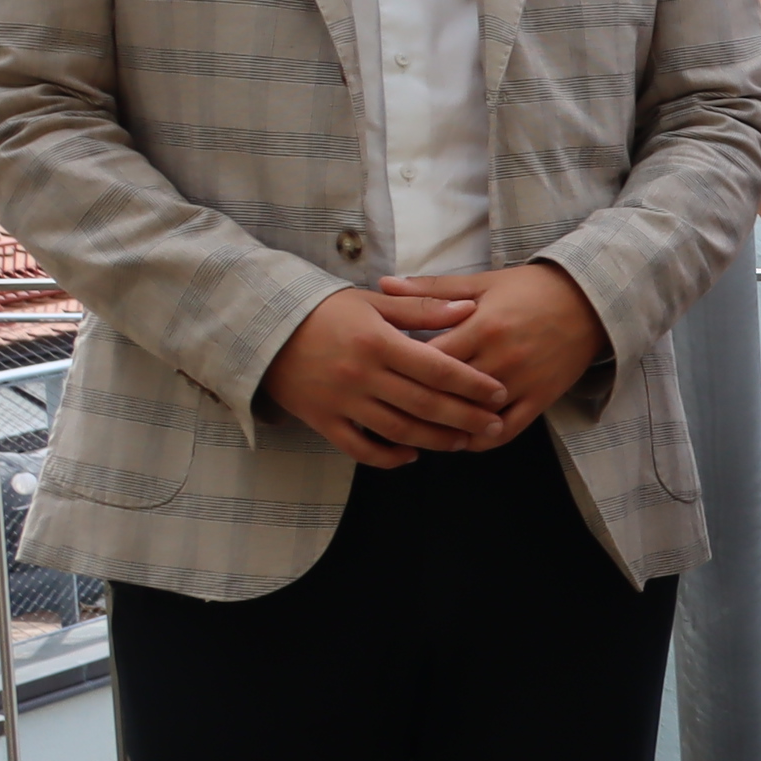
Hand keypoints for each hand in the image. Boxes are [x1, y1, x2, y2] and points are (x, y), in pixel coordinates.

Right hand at [260, 283, 503, 467]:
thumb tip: (468, 311)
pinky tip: (412, 456)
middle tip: (495, 427)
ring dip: (435, 440)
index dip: (472, 384)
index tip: (499, 393)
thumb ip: (421, 310)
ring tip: (462, 443)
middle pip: (424, 405)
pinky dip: (388, 458)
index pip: (437, 368)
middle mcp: (361, 376)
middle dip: (466, 419)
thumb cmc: (323, 311)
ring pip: (398, 431)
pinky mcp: (322, 421)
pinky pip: (359, 449)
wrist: (262, 328)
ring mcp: (341, 402)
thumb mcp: (372, 302)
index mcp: (378, 343)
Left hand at [387, 262, 608, 441]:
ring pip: (474, 416)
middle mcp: (501, 359)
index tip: (384, 375)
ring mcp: (522, 383)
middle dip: (417, 402)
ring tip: (421, 429)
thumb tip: (384, 283)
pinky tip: (462, 439)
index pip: (430, 359)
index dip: (402, 370)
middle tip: (393, 409)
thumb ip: (432, 290)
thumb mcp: (482, 283)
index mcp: (482, 327)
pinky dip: (481, 440)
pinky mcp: (541, 399)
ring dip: (446, 427)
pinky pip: (508, 430)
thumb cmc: (532, 289)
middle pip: (447, 392)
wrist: (590, 300)